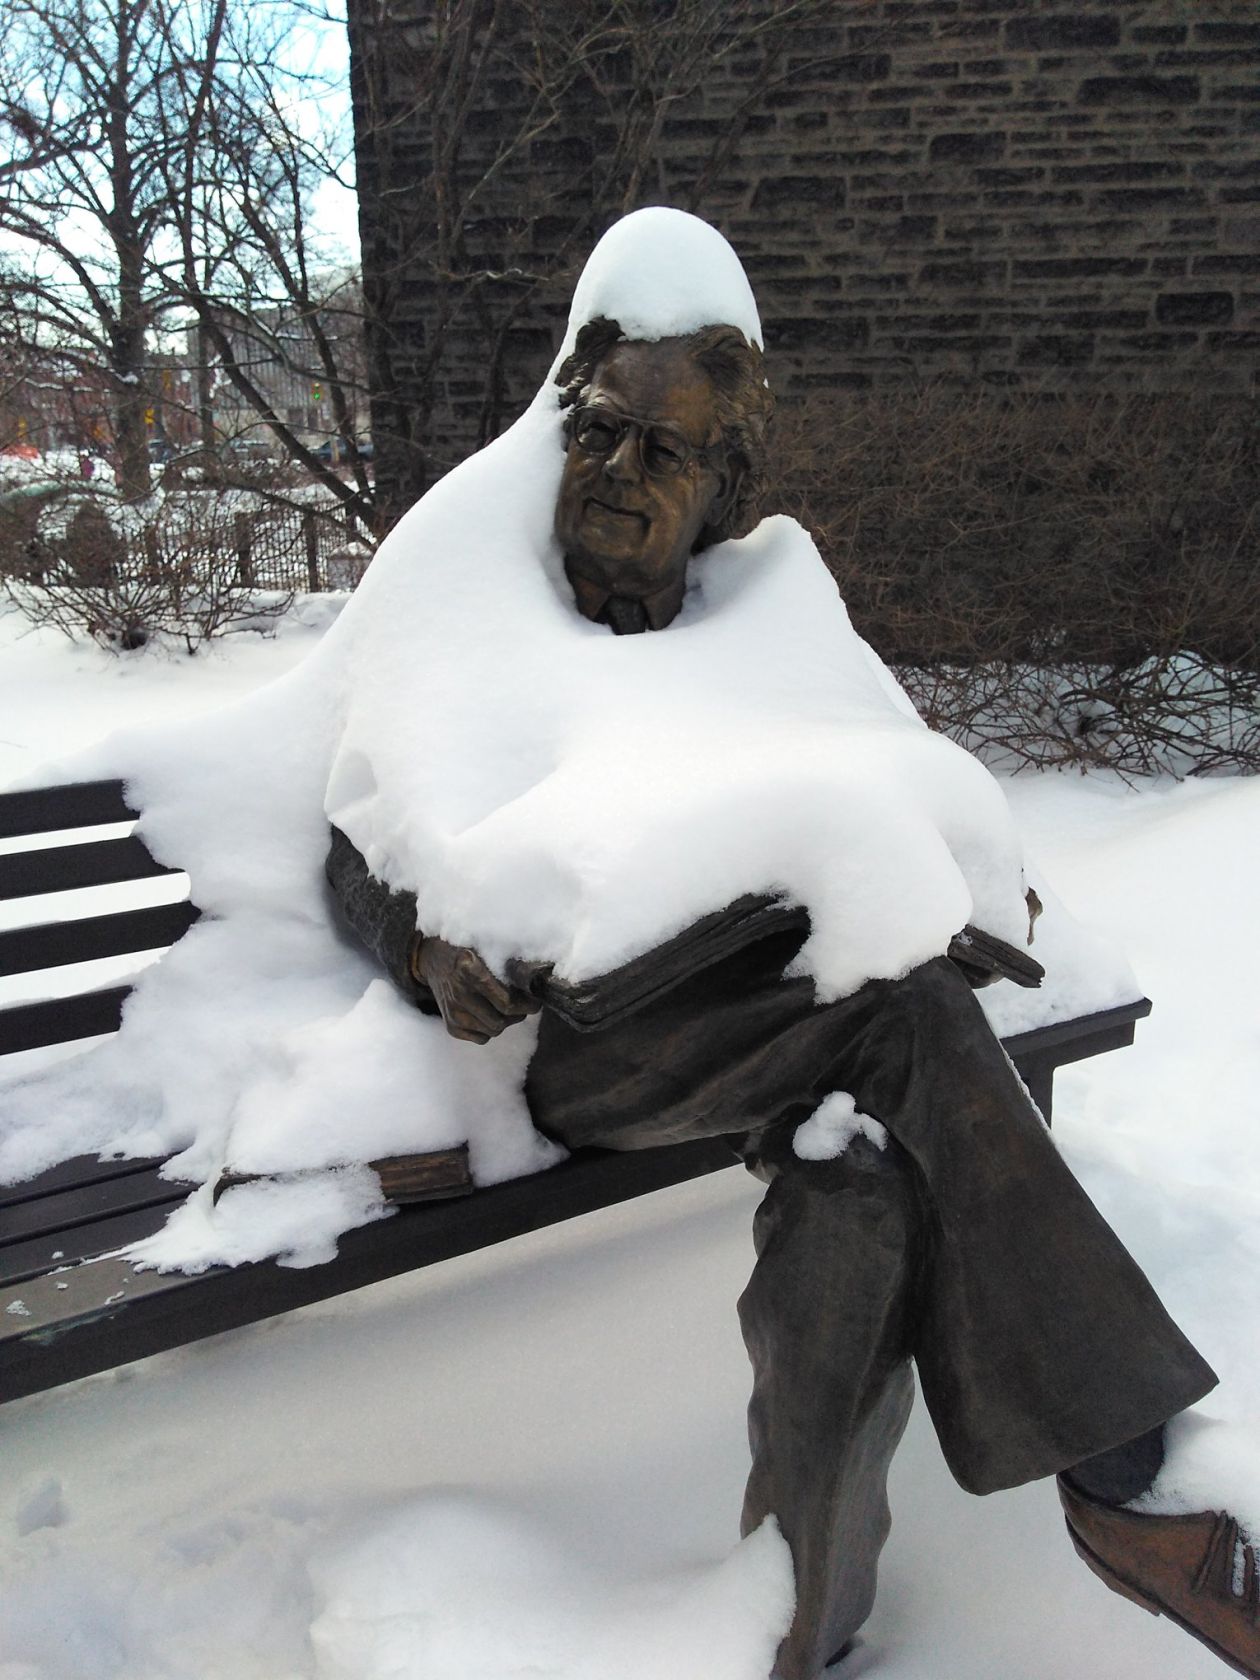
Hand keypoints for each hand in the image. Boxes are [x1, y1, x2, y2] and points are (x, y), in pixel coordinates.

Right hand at [411, 937, 540, 1043]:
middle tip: (525, 1004)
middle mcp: (459, 994)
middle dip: (518, 1014)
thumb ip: (506, 962)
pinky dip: (490, 1029)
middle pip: (501, 1020)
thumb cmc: (464, 949)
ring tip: (508, 1008)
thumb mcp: (484, 946)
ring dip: (505, 1022)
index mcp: (469, 970)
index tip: (536, 1001)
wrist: (431, 958)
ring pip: (493, 1031)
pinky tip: (491, 1013)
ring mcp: (453, 1012)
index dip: (526, 1005)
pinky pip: (481, 1038)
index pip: (506, 1002)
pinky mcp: (450, 1025)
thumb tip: (535, 982)